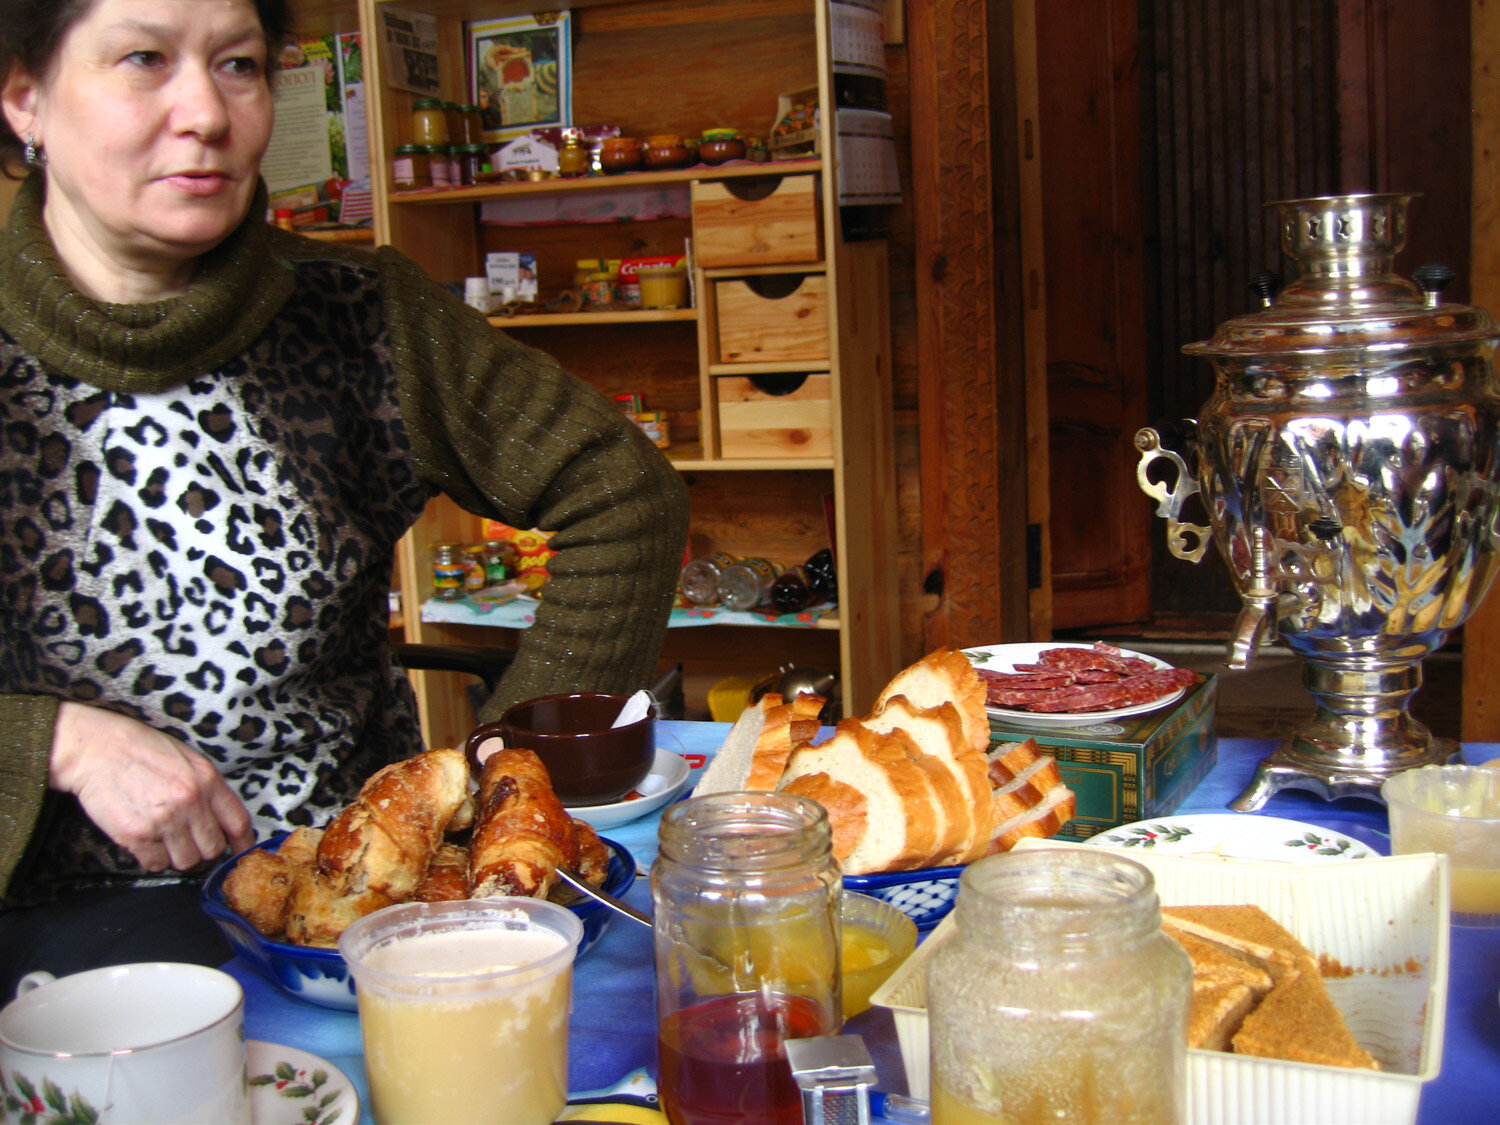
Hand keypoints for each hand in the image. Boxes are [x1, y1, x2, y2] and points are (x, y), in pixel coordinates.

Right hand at [48, 703, 254, 871]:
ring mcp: (164, 820)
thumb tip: (221, 820)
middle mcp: (191, 802)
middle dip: (204, 852)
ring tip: (166, 842)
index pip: (238, 823)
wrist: (97, 749)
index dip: (242, 845)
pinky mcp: (136, 835)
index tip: (240, 854)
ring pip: (186, 861)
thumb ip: (207, 789)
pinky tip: (147, 844)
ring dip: (178, 857)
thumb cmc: (142, 750)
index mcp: (208, 780)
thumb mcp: (188, 760)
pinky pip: (156, 865)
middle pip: (213, 849)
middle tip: (190, 844)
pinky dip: (154, 860)